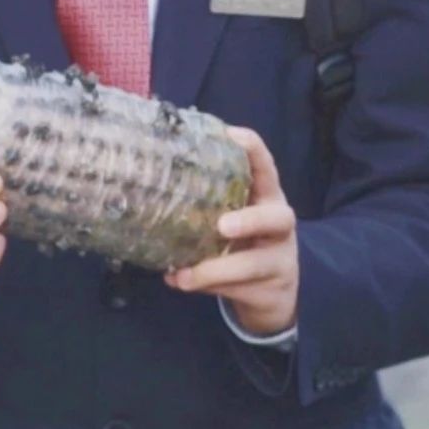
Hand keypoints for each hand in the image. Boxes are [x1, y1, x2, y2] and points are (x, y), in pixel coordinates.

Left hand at [164, 126, 298, 336]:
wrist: (273, 294)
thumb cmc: (243, 243)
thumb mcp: (233, 218)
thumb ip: (208, 204)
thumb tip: (149, 190)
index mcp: (268, 199)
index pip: (267, 167)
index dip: (253, 150)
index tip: (231, 135)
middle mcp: (279, 226)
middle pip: (277, 218)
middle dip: (250, 221)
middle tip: (222, 226)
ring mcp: (280, 260)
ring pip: (252, 264)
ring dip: (216, 269)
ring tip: (184, 275)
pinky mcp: (270, 290)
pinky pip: (237, 289)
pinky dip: (207, 287)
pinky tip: (181, 281)